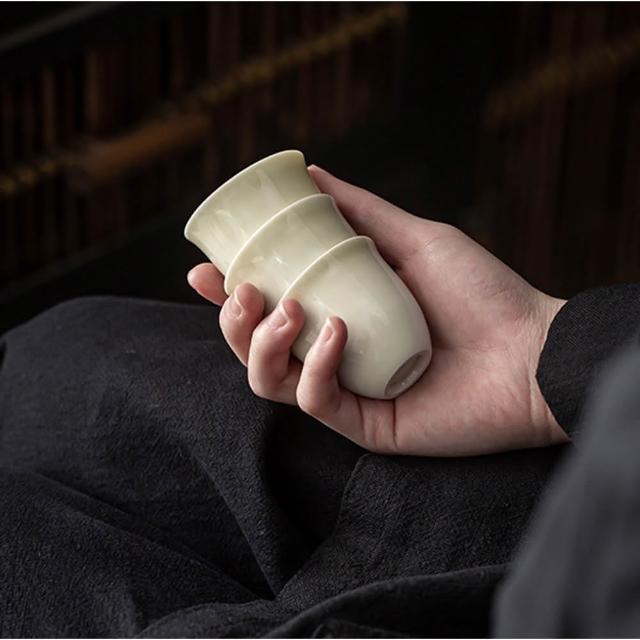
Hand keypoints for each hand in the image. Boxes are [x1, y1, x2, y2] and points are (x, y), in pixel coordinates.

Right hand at [188, 165, 568, 455]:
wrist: (533, 351)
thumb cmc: (480, 293)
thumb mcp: (412, 238)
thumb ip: (361, 211)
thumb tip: (312, 173)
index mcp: (338, 312)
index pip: (268, 306)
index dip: (227, 290)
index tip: (204, 268)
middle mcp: (333, 353)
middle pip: (255, 346)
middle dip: (232, 319)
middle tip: (244, 289)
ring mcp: (346, 390)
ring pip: (269, 379)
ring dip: (261, 342)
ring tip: (287, 308)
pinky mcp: (363, 424)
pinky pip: (316, 401)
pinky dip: (315, 366)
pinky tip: (337, 333)